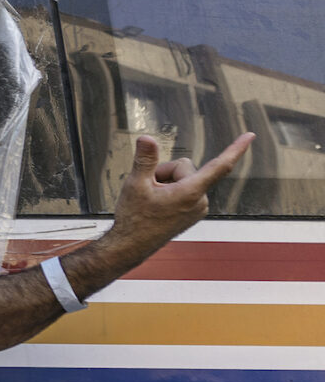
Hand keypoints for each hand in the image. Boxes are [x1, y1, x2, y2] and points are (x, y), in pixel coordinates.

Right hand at [106, 132, 251, 255]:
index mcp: (191, 193)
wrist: (131, 246)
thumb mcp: (134, 185)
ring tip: (152, 199)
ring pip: (184, 179)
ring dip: (167, 183)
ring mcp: (197, 208)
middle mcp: (200, 201)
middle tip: (148, 188)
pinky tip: (157, 204)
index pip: (219, 165)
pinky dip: (171, 191)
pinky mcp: (193, 212)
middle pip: (186, 168)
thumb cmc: (134, 219)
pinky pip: (185, 190)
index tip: (250, 136)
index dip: (235, 148)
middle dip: (166, 172)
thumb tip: (147, 139)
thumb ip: (145, 159)